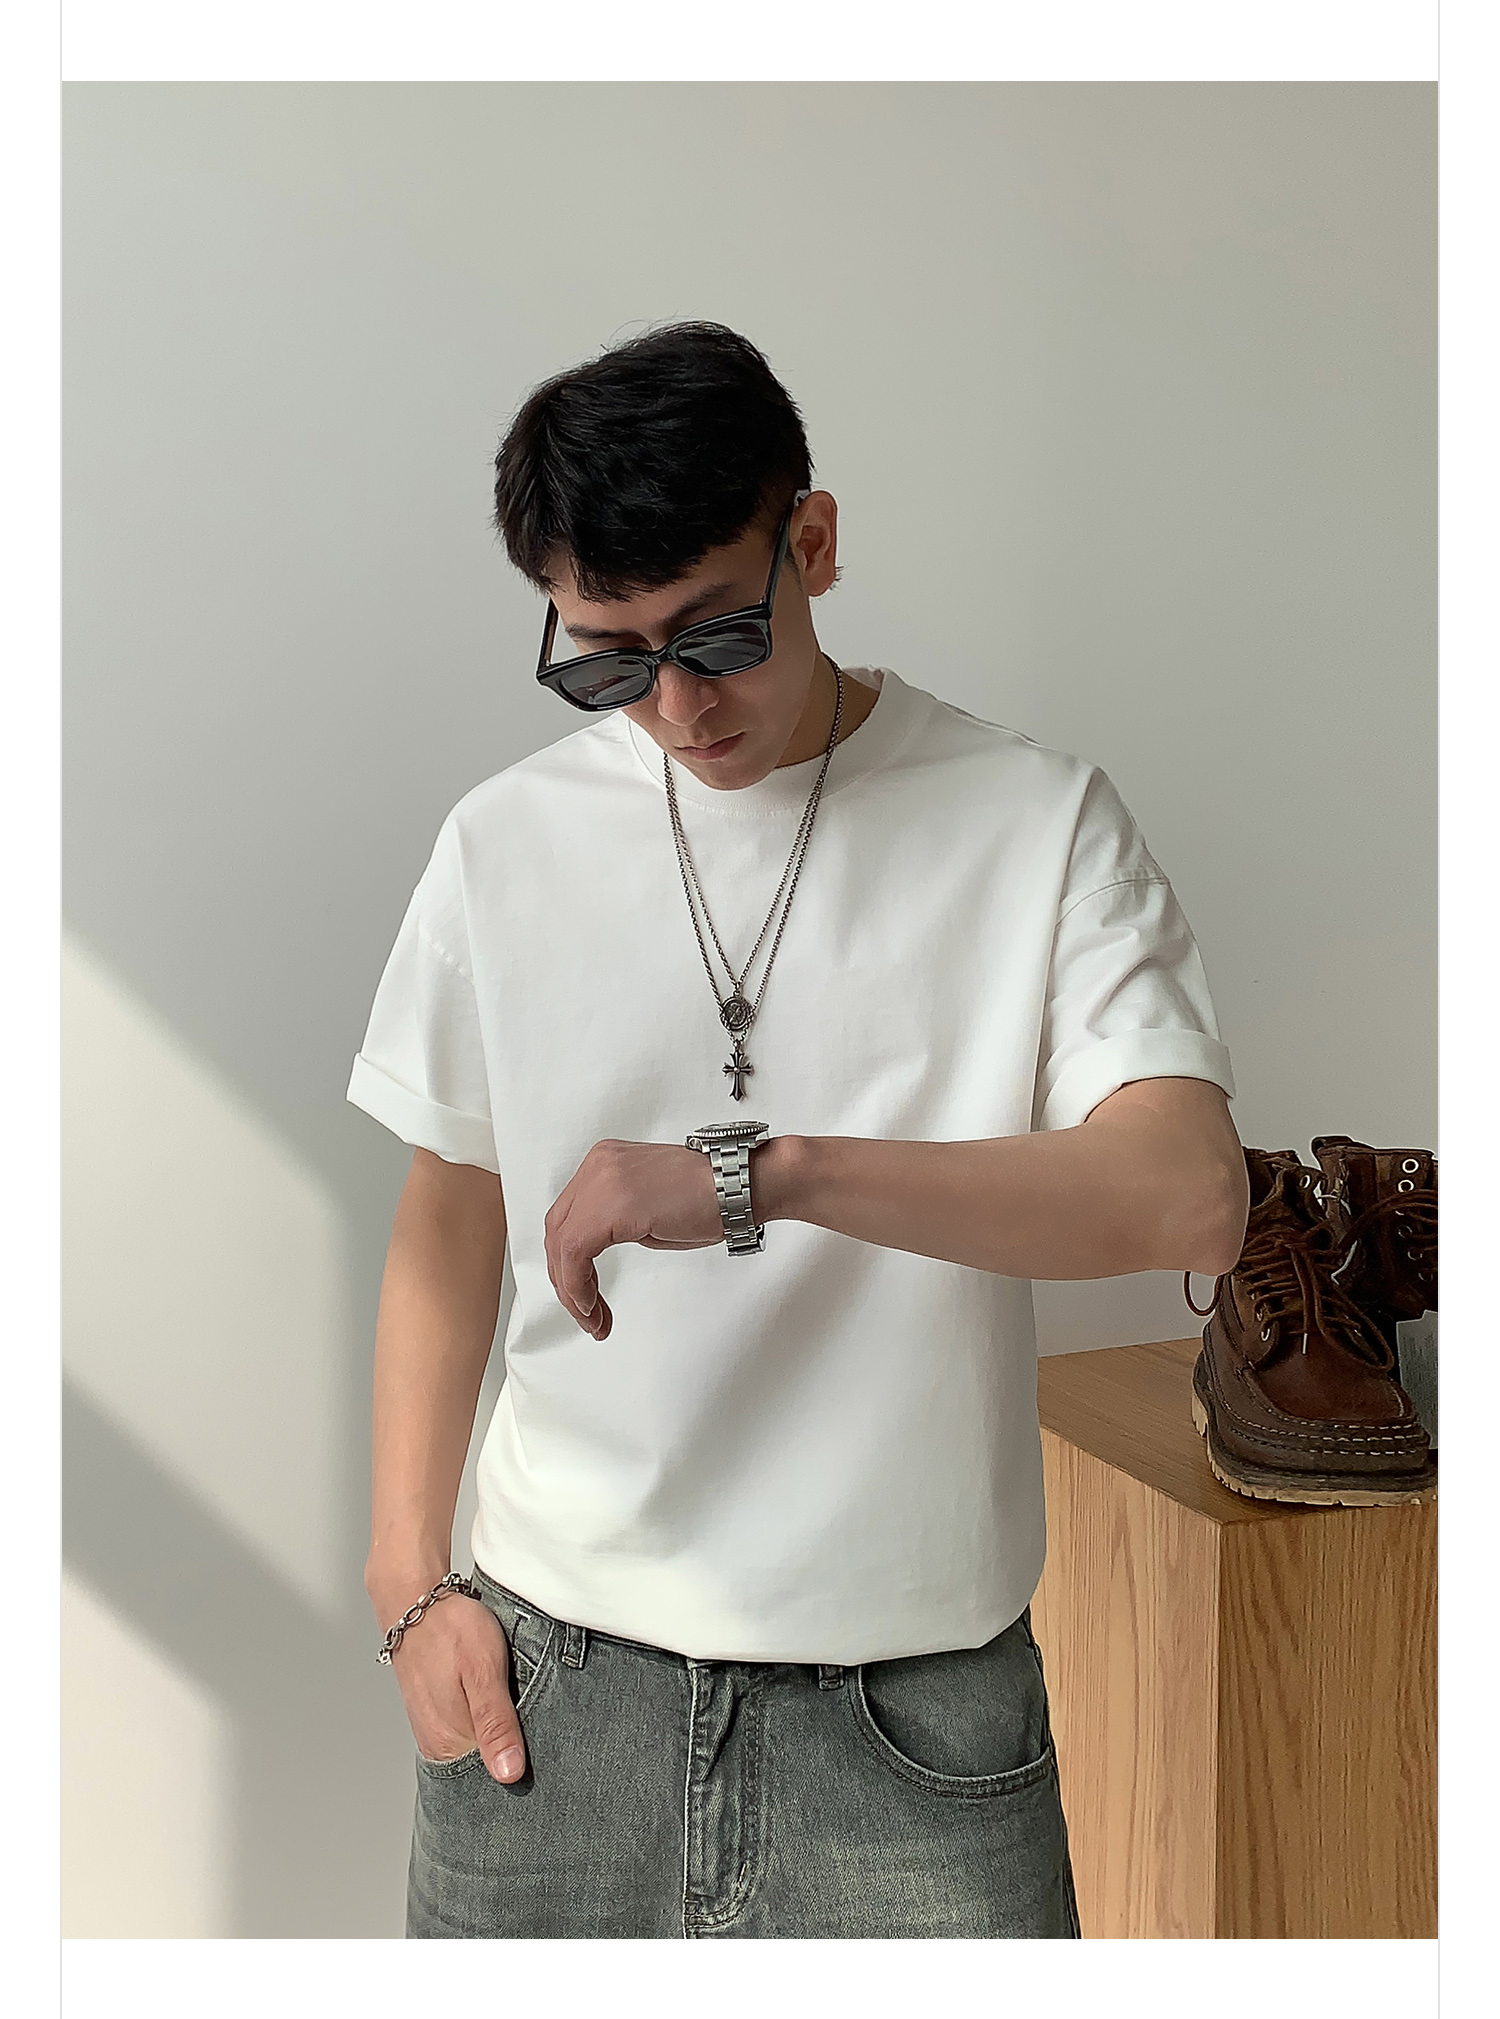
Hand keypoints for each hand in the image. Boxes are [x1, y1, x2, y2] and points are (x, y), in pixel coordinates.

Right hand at [388, 1594, 527, 1782]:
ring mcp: (432, 1730)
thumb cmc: (451, 1630)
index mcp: (450, 1742)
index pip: (494, 1779)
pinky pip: (465, 1733)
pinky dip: (485, 1725)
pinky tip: (499, 1707)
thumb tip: (508, 1774)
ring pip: (476, 1750)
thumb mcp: (484, 1671)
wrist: (415, 1600)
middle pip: (484, 1768)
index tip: (544, 1756)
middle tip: (536, 1727)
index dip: (522, 1768)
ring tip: (519, 1713)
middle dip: (512, 1755)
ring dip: (500, 1738)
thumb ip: (496, 1723)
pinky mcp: (433, 1715)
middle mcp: (437, 1745)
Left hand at [544, 1139, 725, 1339]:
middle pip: (557, 1230)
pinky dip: (577, 1284)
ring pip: (561, 1243)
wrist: (740, 1186)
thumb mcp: (646, 1206)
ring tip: (591, 1317)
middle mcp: (599, 1166)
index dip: (567, 1261)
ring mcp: (603, 1181)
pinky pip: (575, 1251)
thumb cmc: (709, 1197)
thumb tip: (591, 1250)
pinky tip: (591, 1305)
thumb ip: (615, 1220)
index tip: (581, 1292)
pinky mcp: (612, 1205)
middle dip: (565, 1278)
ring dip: (572, 1289)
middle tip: (583, 1310)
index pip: (568, 1216)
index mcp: (605, 1163)